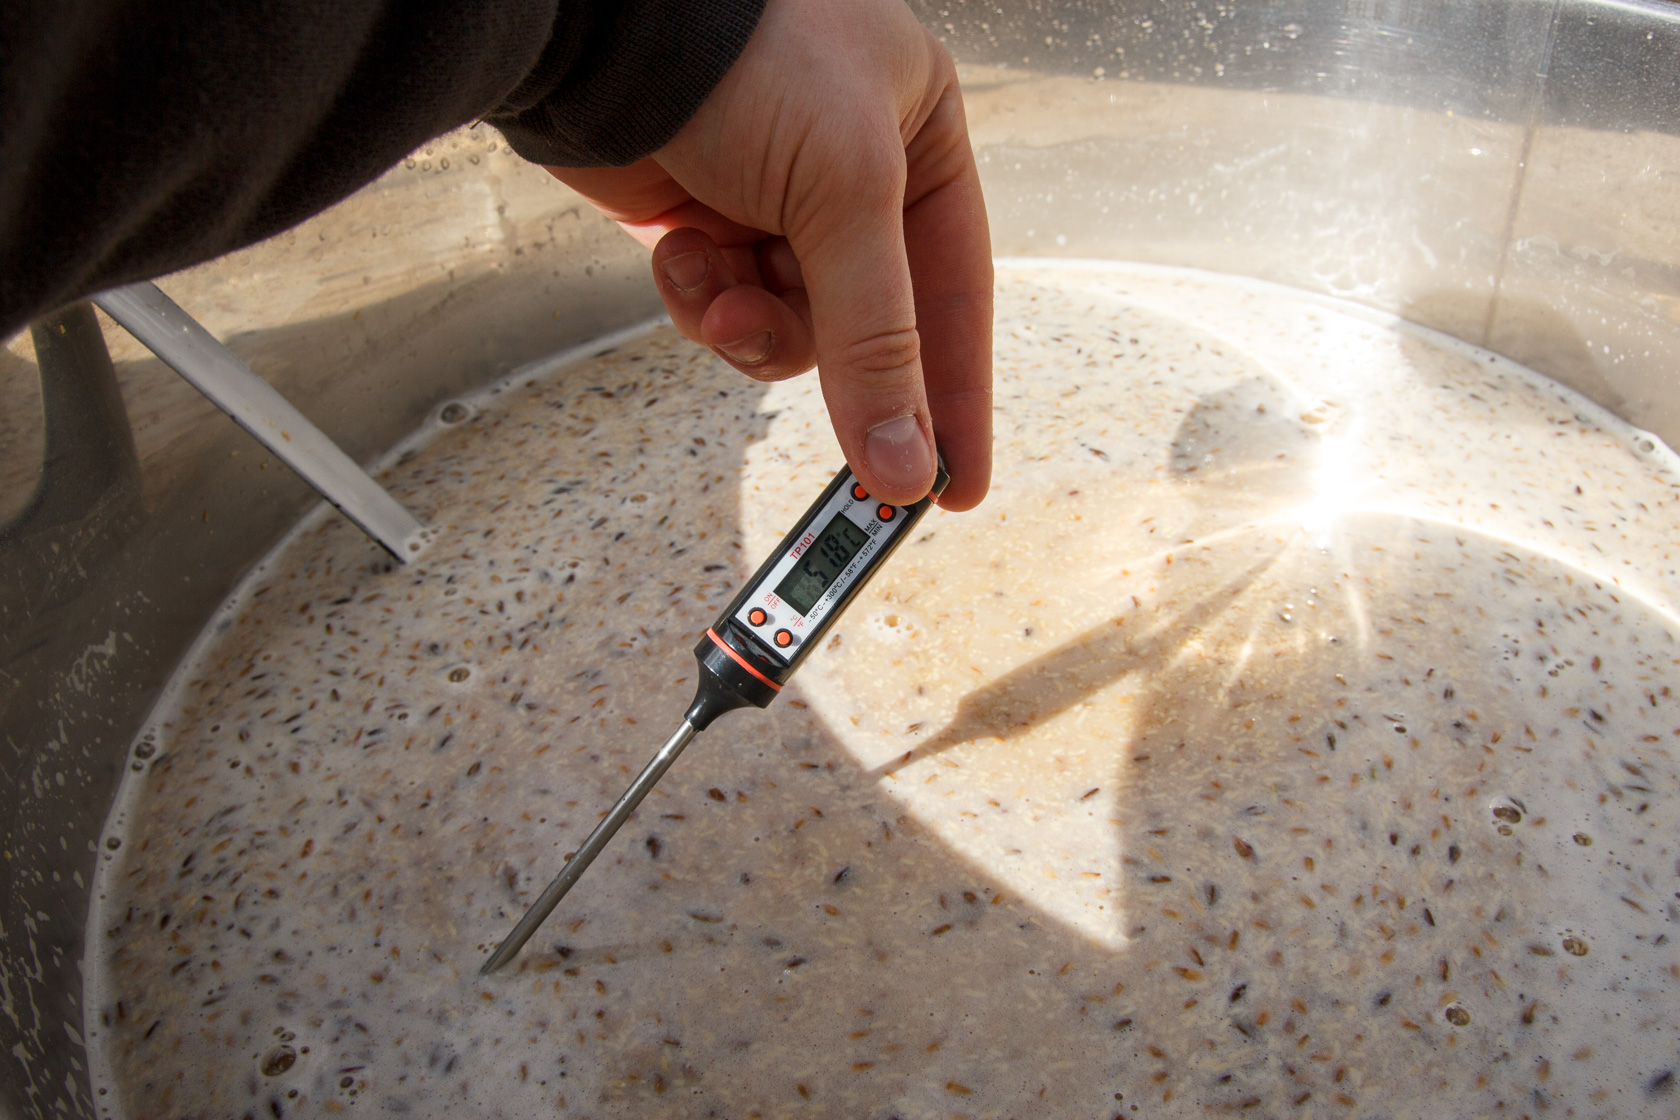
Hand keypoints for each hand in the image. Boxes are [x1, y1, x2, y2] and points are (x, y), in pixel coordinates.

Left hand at [546, 0, 991, 509]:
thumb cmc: (747, 59)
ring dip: (754, 325)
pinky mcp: (706, 223)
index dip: (957, 393)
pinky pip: (724, 306)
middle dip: (832, 359)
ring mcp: (774, 201)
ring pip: (789, 324)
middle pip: (866, 322)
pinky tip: (681, 252)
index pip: (956, 290)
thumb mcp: (847, 194)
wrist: (603, 28)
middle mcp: (853, 173)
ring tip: (722, 294)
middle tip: (844, 446)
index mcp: (920, 138)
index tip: (957, 482)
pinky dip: (702, 297)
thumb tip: (907, 462)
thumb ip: (879, 338)